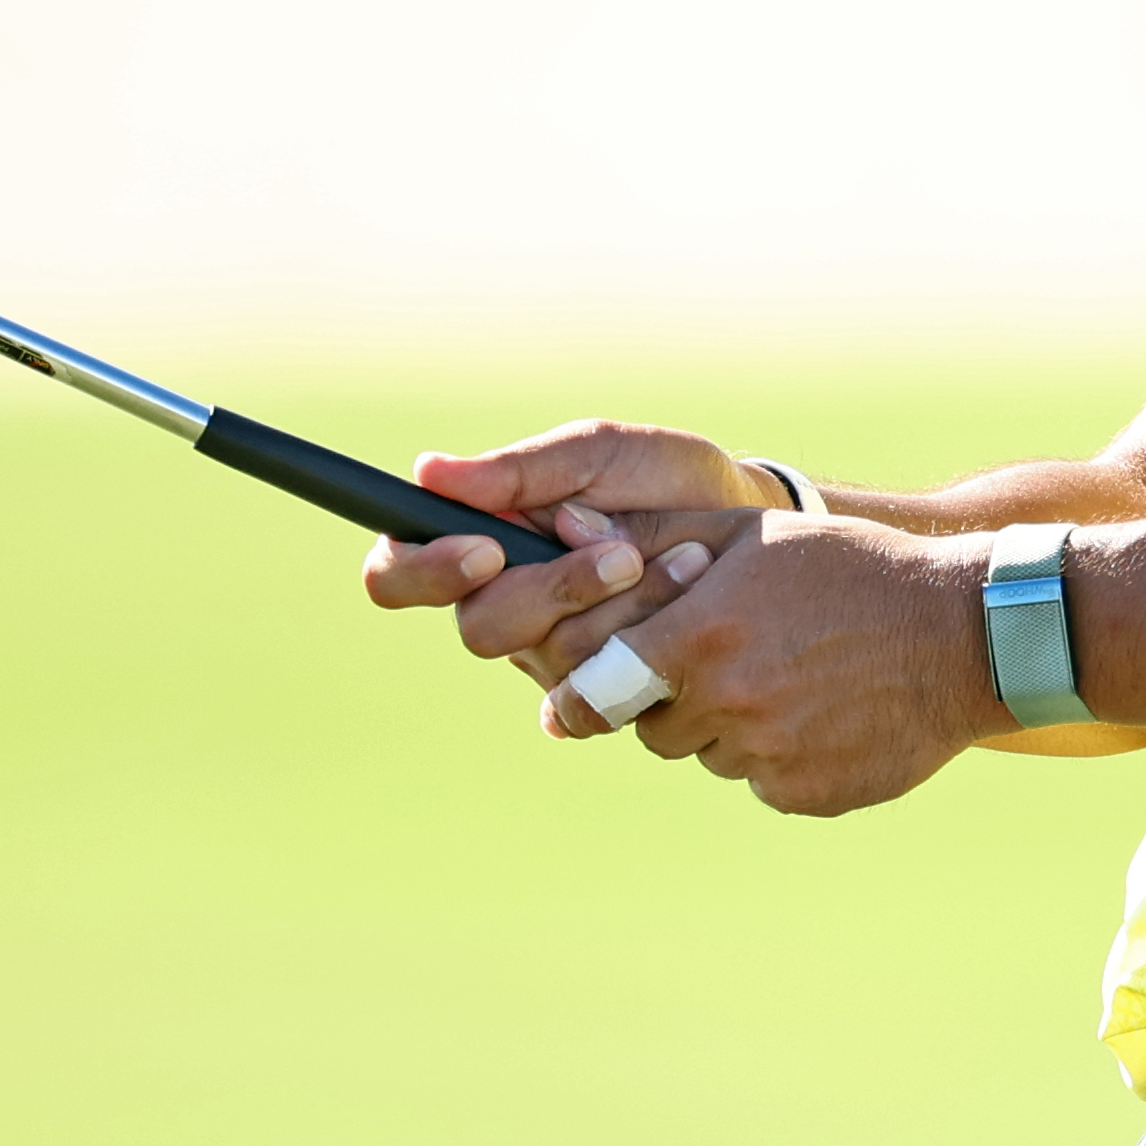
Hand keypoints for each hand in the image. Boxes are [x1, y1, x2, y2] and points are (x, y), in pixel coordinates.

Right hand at [359, 417, 775, 687]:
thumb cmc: (661, 479)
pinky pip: (598, 691)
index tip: (489, 550)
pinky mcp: (601, 689)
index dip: (425, 571)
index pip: (398, 573)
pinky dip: (647, 641)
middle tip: (617, 554)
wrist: (746, 523)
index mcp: (479, 541)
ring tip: (680, 560)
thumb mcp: (596, 454)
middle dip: (553, 591)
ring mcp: (551, 654)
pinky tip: (687, 598)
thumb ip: (519, 472)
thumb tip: (427, 470)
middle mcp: (503, 604)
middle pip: (478, 628)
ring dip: (618, 607)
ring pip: (546, 660)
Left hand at [534, 514, 1011, 816]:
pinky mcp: (806, 795)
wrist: (963, 634)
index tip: (569, 705)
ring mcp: (770, 757)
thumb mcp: (755, 532)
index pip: (593, 693)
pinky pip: (761, 783)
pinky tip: (820, 711)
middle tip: (723, 662)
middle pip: (652, 728)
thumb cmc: (850, 568)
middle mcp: (729, 704)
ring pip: (707, 756)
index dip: (576, 701)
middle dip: (670, 700)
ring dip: (726, 727)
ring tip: (784, 677)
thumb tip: (564, 535)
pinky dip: (776, 757)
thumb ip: (655, 538)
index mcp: (703, 637)